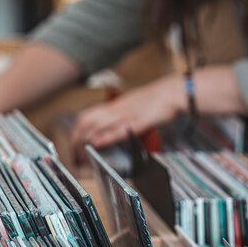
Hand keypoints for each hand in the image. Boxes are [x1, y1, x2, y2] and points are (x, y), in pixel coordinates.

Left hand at [71, 73, 186, 159]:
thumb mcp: (133, 105)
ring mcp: (126, 114)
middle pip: (86, 121)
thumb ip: (120, 116)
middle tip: (73, 155)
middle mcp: (116, 108)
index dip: (76, 131)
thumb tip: (110, 128)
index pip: (86, 116)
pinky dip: (104, 137)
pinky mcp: (138, 122)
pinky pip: (117, 130)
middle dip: (75, 139)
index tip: (73, 145)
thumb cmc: (157, 99)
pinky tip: (96, 144)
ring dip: (85, 141)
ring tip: (80, 155)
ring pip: (97, 126)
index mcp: (114, 105)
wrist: (174, 91)